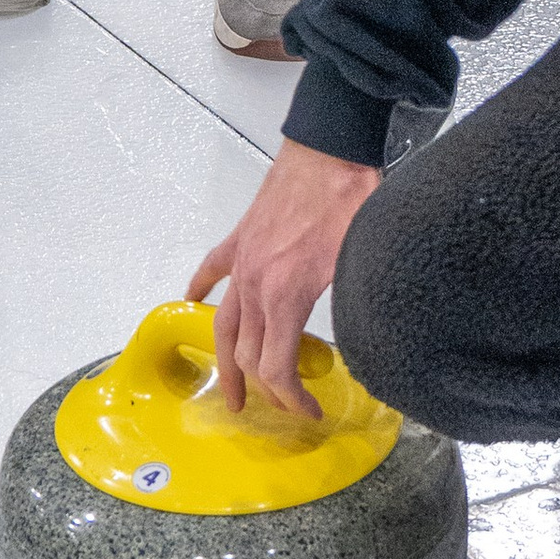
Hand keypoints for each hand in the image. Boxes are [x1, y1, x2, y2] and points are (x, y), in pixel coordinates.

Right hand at [189, 140, 381, 419]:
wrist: (330, 147)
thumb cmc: (351, 197)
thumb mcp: (360, 262)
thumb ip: (356, 305)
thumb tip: (368, 337)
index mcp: (286, 295)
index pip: (276, 368)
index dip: (292, 399)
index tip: (311, 411)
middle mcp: (256, 283)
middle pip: (247, 355)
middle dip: (264, 390)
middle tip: (283, 406)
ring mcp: (244, 259)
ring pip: (223, 323)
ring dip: (224, 362)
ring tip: (230, 389)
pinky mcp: (241, 237)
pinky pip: (211, 271)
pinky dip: (198, 290)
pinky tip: (191, 301)